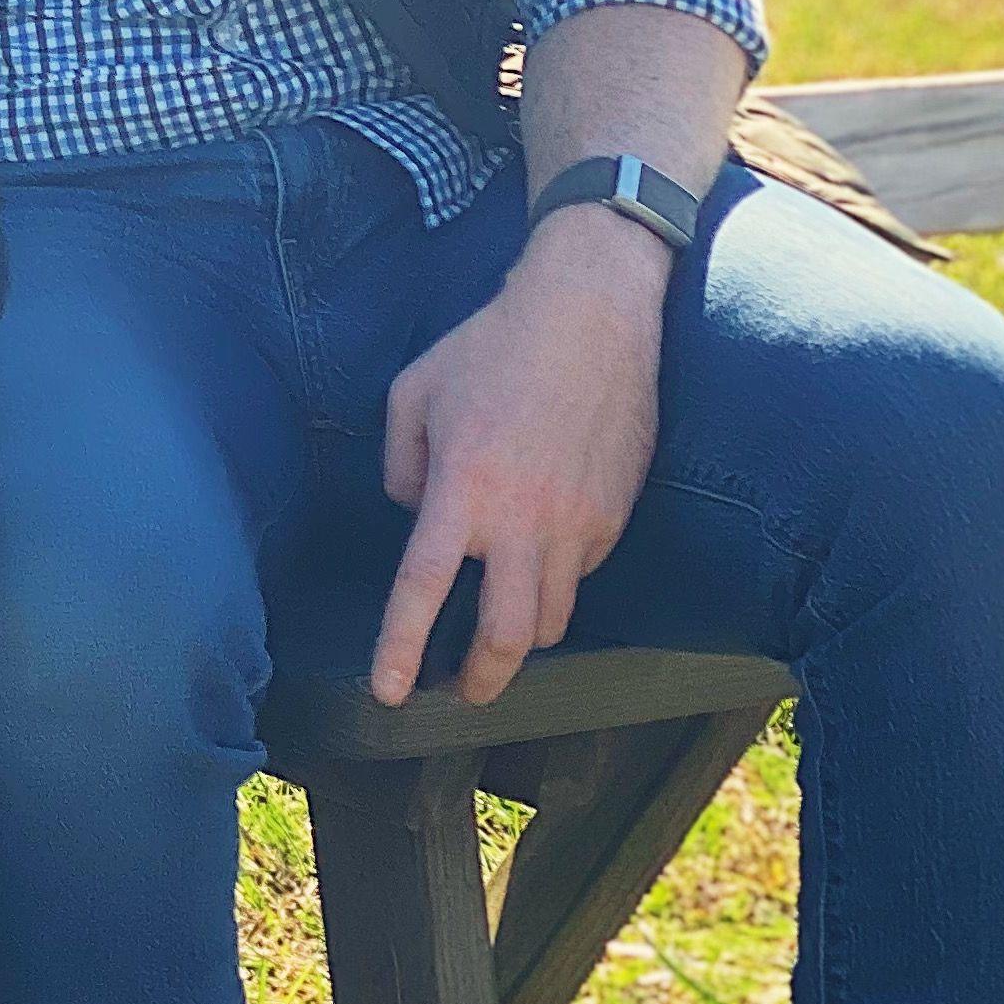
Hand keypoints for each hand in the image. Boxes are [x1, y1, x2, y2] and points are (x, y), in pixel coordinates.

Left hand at [372, 215, 669, 707]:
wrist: (591, 311)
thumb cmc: (493, 345)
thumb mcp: (414, 393)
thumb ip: (401, 466)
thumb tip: (418, 517)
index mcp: (463, 488)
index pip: (424, 590)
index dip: (400, 649)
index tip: (389, 692)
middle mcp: (524, 518)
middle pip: (508, 636)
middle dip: (482, 679)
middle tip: (461, 689)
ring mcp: (578, 521)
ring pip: (553, 618)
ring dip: (523, 639)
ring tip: (499, 635)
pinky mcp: (615, 514)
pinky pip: (580, 573)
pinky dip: (554, 583)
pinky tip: (538, 557)